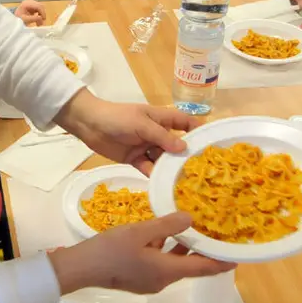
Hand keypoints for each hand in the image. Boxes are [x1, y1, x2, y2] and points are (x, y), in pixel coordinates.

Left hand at [13, 0, 45, 26]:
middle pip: (40, 6)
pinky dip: (39, 14)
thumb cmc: (18, 18)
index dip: (42, 12)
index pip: (38, 6)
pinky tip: (37, 19)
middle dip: (42, 14)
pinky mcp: (33, 5)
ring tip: (38, 23)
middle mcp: (30, 1)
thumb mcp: (25, 20)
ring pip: (41, 8)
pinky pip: (39, 9)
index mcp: (27, 3)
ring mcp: (31, 2)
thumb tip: (41, 18)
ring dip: (41, 15)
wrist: (15, 18)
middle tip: (41, 23)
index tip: (43, 19)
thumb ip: (33, 19)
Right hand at [50, 212, 235, 294]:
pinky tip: (160, 235)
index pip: (203, 269)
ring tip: (191, 230)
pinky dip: (166, 251)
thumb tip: (190, 219)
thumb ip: (166, 225)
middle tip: (215, 235)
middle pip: (190, 267)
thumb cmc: (110, 250)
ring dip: (182, 250)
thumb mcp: (139, 232)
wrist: (80, 269)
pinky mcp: (138, 278)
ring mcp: (149, 281)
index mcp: (167, 271)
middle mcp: (162, 280)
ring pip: (173, 265)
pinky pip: (160, 264)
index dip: (221, 262)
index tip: (237, 256)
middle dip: (202, 252)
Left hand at [54, 91, 194, 173]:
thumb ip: (162, 137)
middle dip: (187, 156)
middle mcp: (157, 133)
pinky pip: (149, 167)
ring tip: (185, 182)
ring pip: (163, 159)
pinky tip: (164, 185)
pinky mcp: (135, 159)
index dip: (198, 130)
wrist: (89, 124)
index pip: (185, 122)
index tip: (212, 143)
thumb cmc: (118, 118)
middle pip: (176, 144)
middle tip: (202, 171)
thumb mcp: (142, 124)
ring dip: (171, 168)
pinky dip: (155, 175)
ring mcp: (146, 146)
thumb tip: (184, 148)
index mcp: (162, 118)